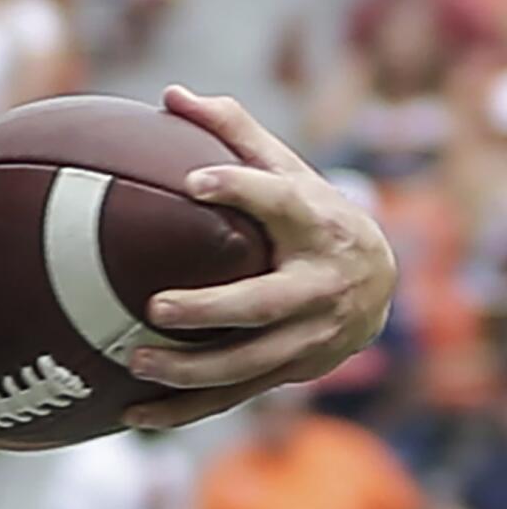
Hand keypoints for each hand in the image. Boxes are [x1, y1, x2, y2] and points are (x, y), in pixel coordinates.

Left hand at [120, 85, 396, 429]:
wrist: (379, 281)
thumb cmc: (310, 212)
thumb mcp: (286, 166)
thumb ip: (233, 130)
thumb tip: (171, 92)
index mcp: (314, 224)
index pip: (278, 200)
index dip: (239, 188)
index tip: (193, 181)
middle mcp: (320, 285)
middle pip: (265, 303)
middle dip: (212, 309)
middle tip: (156, 305)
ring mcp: (310, 336)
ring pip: (251, 361)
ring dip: (192, 369)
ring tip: (134, 360)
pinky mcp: (291, 371)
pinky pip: (236, 395)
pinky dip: (185, 409)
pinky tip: (131, 416)